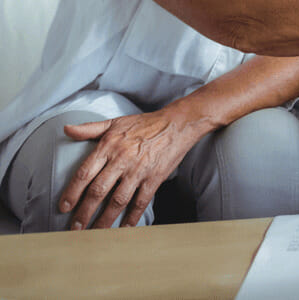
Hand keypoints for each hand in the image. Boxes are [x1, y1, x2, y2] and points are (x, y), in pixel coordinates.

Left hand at [58, 110, 205, 229]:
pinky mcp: (155, 178)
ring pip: (118, 200)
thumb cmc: (145, 123)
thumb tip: (66, 129)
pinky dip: (132, 217)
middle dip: (84, 212)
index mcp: (109, 146)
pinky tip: (124, 227)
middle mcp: (122, 159)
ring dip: (104, 219)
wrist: (178, 123)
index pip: (85, 173)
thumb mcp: (115, 122)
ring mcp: (139, 170)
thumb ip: (89, 128)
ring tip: (94, 233)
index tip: (64, 207)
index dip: (72, 192)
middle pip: (98, 191)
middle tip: (75, 228)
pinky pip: (141, 202)